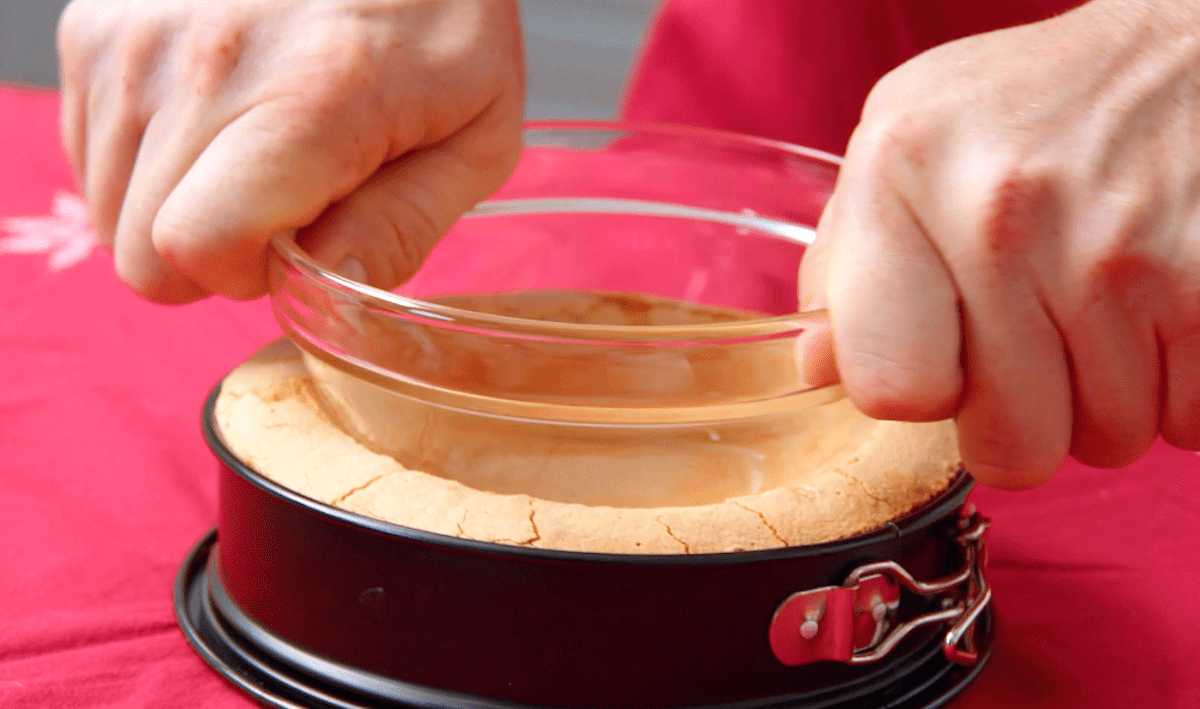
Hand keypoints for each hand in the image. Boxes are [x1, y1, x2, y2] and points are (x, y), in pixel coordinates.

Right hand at [57, 0, 523, 301]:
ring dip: (179, 206)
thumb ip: (402, 227)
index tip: (301, 242)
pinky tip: (219, 115)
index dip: (248, 273)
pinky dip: (151, 158)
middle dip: (217, 252)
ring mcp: (134, 38)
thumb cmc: (439, 18)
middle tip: (287, 194)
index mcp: (306, 100)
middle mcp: (200, 64)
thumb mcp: (475, 134)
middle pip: (142, 253)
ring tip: (255, 143)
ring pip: (108, 209)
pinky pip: (93, 152)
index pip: (196, 248)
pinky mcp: (97, 25)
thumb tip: (327, 298)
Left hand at [800, 0, 1199, 487]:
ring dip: (1105, 398)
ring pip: (1106, 441)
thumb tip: (819, 368)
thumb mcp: (905, 144)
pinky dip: (1179, 387)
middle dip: (1024, 416)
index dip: (921, 391)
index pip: (890, 389)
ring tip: (1102, 306)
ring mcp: (1120, 254)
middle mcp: (1003, 214)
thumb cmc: (1029, 111)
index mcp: (903, 175)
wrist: (1183, 52)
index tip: (944, 354)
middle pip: (1010, 444)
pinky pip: (1189, 423)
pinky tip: (1160, 307)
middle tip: (1036, 339)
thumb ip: (848, 261)